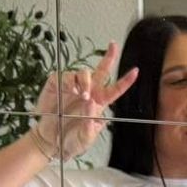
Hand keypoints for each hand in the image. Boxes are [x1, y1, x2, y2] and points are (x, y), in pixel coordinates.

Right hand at [32, 46, 137, 161]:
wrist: (50, 141)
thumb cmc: (70, 140)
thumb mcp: (85, 139)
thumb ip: (90, 126)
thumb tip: (92, 105)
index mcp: (99, 103)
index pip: (115, 90)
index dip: (125, 81)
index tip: (136, 71)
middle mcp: (88, 92)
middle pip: (100, 71)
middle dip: (108, 57)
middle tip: (113, 45)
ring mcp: (72, 87)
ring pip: (83, 73)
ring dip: (85, 81)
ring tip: (83, 94)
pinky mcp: (57, 85)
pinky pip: (64, 76)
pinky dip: (68, 81)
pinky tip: (70, 90)